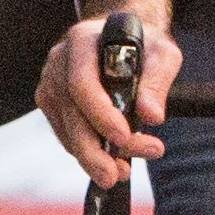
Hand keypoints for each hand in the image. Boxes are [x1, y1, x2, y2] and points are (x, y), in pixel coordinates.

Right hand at [40, 0, 176, 180]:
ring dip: (95, 156)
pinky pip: (67, 134)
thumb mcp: (162, 53)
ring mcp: (51, 84)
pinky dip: (88, 151)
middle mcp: (59, 63)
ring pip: (68, 130)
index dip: (100, 114)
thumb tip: (152, 116)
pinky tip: (113, 162)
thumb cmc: (144, 44)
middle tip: (115, 176)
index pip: (82, 83)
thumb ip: (158, 81)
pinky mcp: (52, 104)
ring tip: (124, 171)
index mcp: (82, 42)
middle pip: (70, 114)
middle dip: (93, 151)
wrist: (123, 39)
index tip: (124, 137)